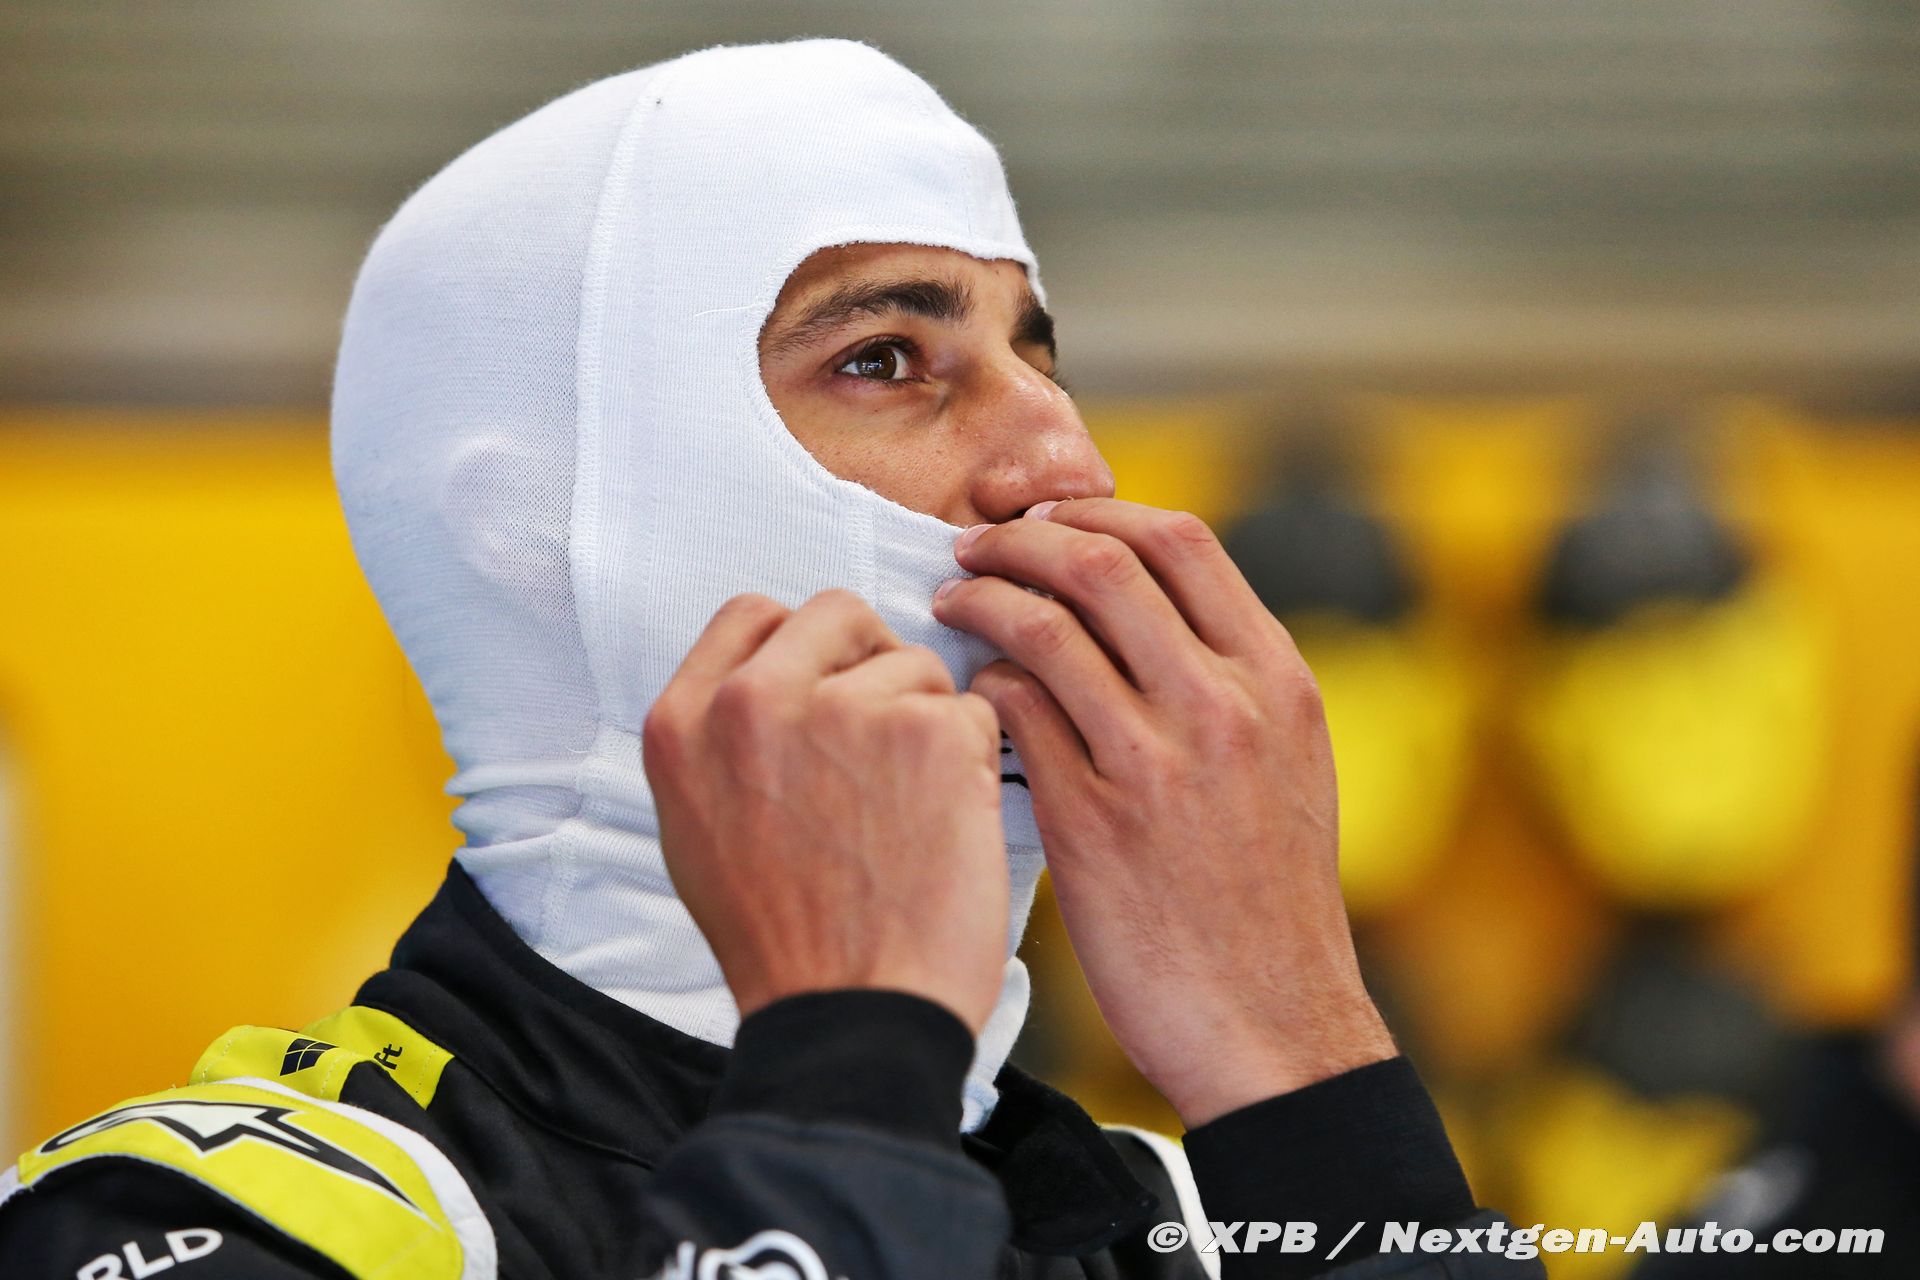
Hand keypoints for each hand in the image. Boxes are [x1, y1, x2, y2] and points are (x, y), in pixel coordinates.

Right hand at [643, 590, 1009, 1033]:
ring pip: (913, 664)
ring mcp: (841, 709)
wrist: (853, 1019)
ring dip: (924, 722)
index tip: (826, 690)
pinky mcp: (926, 730)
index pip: (753, 614)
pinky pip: (970, 709)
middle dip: (870, 667)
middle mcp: (752, 702)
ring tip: (905, 813)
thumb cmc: (785, 944)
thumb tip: (782, 677)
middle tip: (883, 748)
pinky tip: (944, 826)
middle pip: (839, 615)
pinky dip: (971, 760)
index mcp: (684, 723)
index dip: (802, 647)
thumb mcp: (699, 830)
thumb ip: (724, 738)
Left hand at [932, 499, 1395, 1124]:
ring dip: (983, 598)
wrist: (1273, 1023)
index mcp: (1277, 679)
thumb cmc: (1270, 896)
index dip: (1097, 510)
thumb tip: (1146, 603)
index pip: (1180, 539)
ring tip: (951, 600)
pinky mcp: (1093, 823)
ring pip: (1045, 627)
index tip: (1047, 521)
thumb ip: (1232, 679)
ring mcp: (1157, 762)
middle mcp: (1223, 706)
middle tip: (975, 546)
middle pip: (1102, 563)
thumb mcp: (1290, 763)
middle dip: (1022, 540)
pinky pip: (1014, 711)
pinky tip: (965, 690)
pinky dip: (981, 682)